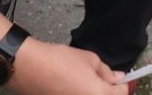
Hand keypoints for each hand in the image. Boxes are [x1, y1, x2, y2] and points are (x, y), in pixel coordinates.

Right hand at [7, 43, 123, 94]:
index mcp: (98, 93)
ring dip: (93, 92)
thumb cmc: (59, 60)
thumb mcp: (89, 59)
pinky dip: (79, 94)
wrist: (29, 68)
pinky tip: (72, 86)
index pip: (121, 94)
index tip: (117, 80)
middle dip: (107, 91)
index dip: (121, 85)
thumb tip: (118, 78)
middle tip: (103, 81)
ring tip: (83, 82)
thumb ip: (106, 71)